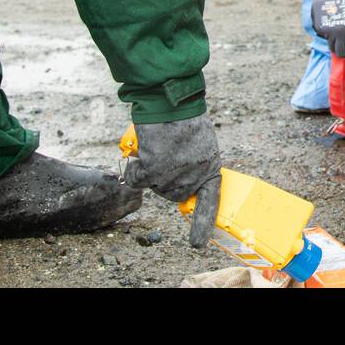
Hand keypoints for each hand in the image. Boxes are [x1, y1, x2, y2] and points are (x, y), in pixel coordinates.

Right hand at [122, 116, 221, 247]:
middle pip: (172, 193)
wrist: (172, 101)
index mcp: (210, 168)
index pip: (209, 202)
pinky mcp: (153, 170)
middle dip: (166, 179)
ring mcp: (173, 176)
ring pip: (153, 186)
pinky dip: (134, 167)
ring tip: (158, 146)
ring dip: (149, 170)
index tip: (197, 244)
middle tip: (167, 153)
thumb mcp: (201, 143)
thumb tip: (182, 184)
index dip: (202, 224)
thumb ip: (195, 165)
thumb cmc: (185, 117)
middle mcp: (193, 177)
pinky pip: (136, 179)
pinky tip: (142, 150)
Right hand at [311, 0, 344, 69]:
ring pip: (332, 47)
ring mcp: (328, 30)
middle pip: (340, 53)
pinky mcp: (319, 27)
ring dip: (337, 45)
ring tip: (340, 35)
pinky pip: (325, 38)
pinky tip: (332, 25)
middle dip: (344, 54)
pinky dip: (328, 36)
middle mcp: (340, 31)